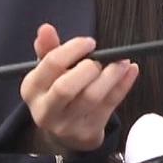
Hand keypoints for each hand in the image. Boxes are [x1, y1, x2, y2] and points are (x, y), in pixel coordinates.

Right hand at [20, 23, 139, 155]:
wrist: (64, 132)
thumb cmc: (57, 92)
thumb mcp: (48, 71)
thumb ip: (48, 48)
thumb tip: (46, 29)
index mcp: (32, 89)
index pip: (51, 64)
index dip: (73, 49)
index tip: (89, 42)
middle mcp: (45, 110)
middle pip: (66, 87)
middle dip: (88, 68)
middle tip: (99, 59)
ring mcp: (67, 125)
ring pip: (91, 98)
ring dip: (111, 75)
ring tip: (122, 62)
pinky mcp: (87, 133)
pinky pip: (110, 106)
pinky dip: (123, 85)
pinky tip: (130, 71)